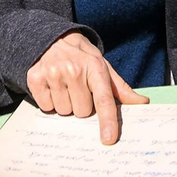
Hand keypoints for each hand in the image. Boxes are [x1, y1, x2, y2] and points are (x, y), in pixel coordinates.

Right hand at [26, 32, 148, 143]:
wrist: (51, 38)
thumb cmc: (82, 57)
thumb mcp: (102, 66)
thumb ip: (121, 88)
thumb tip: (142, 103)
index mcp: (95, 68)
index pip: (104, 100)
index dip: (107, 121)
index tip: (108, 139)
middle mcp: (73, 70)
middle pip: (82, 112)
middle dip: (82, 106)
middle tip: (78, 89)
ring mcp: (53, 74)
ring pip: (64, 112)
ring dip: (65, 104)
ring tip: (64, 86)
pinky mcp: (35, 78)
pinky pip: (46, 107)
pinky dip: (50, 102)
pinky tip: (52, 86)